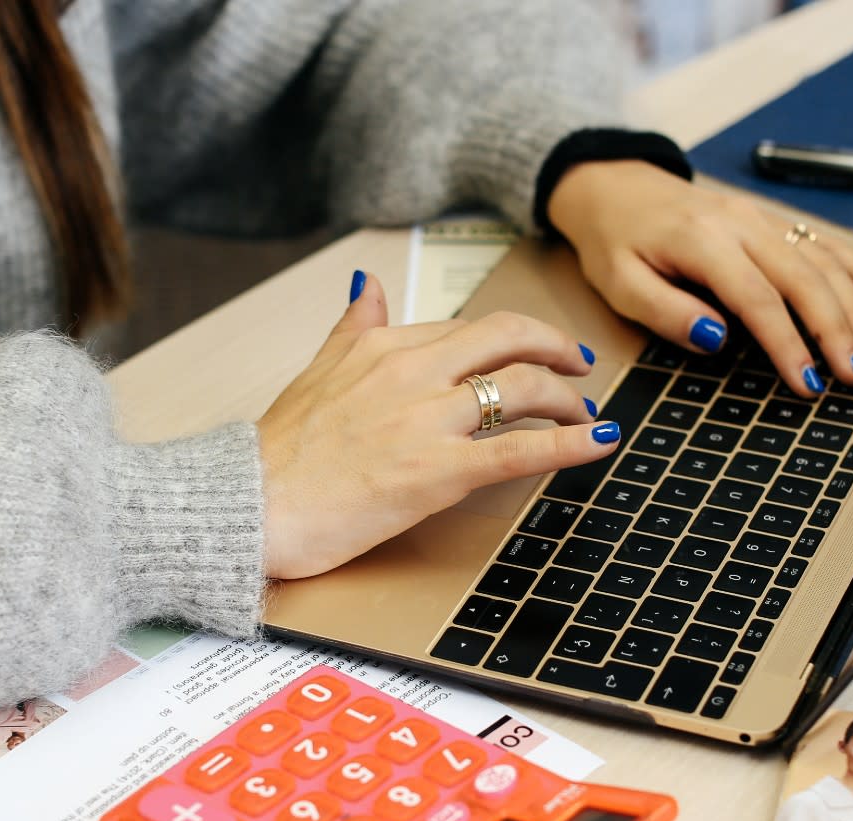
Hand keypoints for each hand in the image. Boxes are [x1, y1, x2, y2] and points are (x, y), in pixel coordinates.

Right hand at [258, 275, 610, 578]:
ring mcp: (427, 420)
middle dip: (557, 347)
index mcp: (382, 346)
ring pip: (523, 387)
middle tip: (580, 366)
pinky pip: (521, 449)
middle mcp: (411, 371)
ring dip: (569, 399)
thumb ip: (350, 326)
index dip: (513, 338)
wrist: (251, 505)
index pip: (467, 327)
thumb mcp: (315, 371)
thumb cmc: (278, 452)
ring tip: (587, 415)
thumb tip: (365, 282)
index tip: (535, 351)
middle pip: (508, 338)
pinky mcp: (438, 471)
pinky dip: (571, 442)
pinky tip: (601, 441)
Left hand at [547, 161, 852, 394]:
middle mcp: (741, 223)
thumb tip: (717, 338)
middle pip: (804, 279)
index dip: (788, 343)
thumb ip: (666, 312)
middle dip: (836, 330)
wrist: (614, 185)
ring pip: (823, 261)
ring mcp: (761, 217)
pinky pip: (824, 244)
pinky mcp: (771, 219)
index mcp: (702, 240)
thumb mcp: (620, 284)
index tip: (808, 382)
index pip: (757, 299)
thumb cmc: (615, 240)